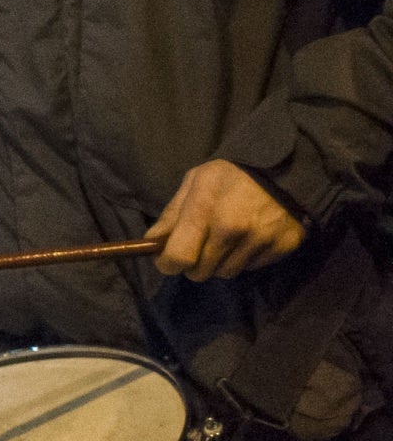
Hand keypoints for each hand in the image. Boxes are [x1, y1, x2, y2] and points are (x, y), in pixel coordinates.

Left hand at [153, 159, 307, 281]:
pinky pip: (251, 268)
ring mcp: (260, 240)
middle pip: (200, 272)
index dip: (168, 264)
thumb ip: (172, 214)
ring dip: (219, 263)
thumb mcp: (195, 182)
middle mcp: (232, 229)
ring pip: (226, 273)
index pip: (178, 257)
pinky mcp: (282, 246)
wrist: (286, 168)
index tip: (167, 260)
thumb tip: (152, 243)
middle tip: (198, 249)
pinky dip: (244, 259)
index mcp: (206, 209)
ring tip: (225, 242)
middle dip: (193, 264)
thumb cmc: (231, 174)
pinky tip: (248, 239)